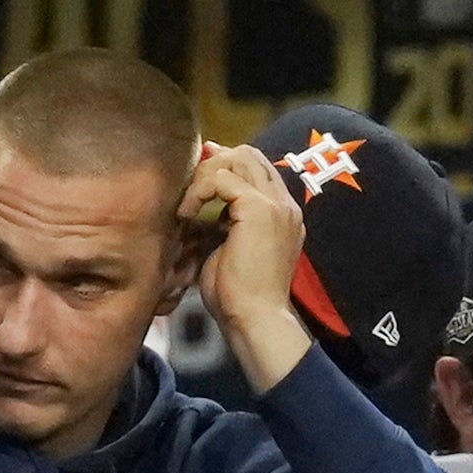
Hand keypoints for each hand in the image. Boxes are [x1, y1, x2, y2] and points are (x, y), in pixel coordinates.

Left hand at [180, 139, 315, 392]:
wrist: (254, 318)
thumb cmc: (238, 297)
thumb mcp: (228, 250)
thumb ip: (222, 224)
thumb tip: (200, 206)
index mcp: (282, 215)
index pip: (256, 170)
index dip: (224, 168)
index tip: (197, 182)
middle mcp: (285, 204)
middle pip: (249, 154)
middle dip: (214, 163)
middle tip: (190, 187)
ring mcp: (275, 204)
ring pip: (239, 157)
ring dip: (206, 175)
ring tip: (189, 205)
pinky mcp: (259, 209)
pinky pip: (222, 178)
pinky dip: (199, 190)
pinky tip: (187, 214)